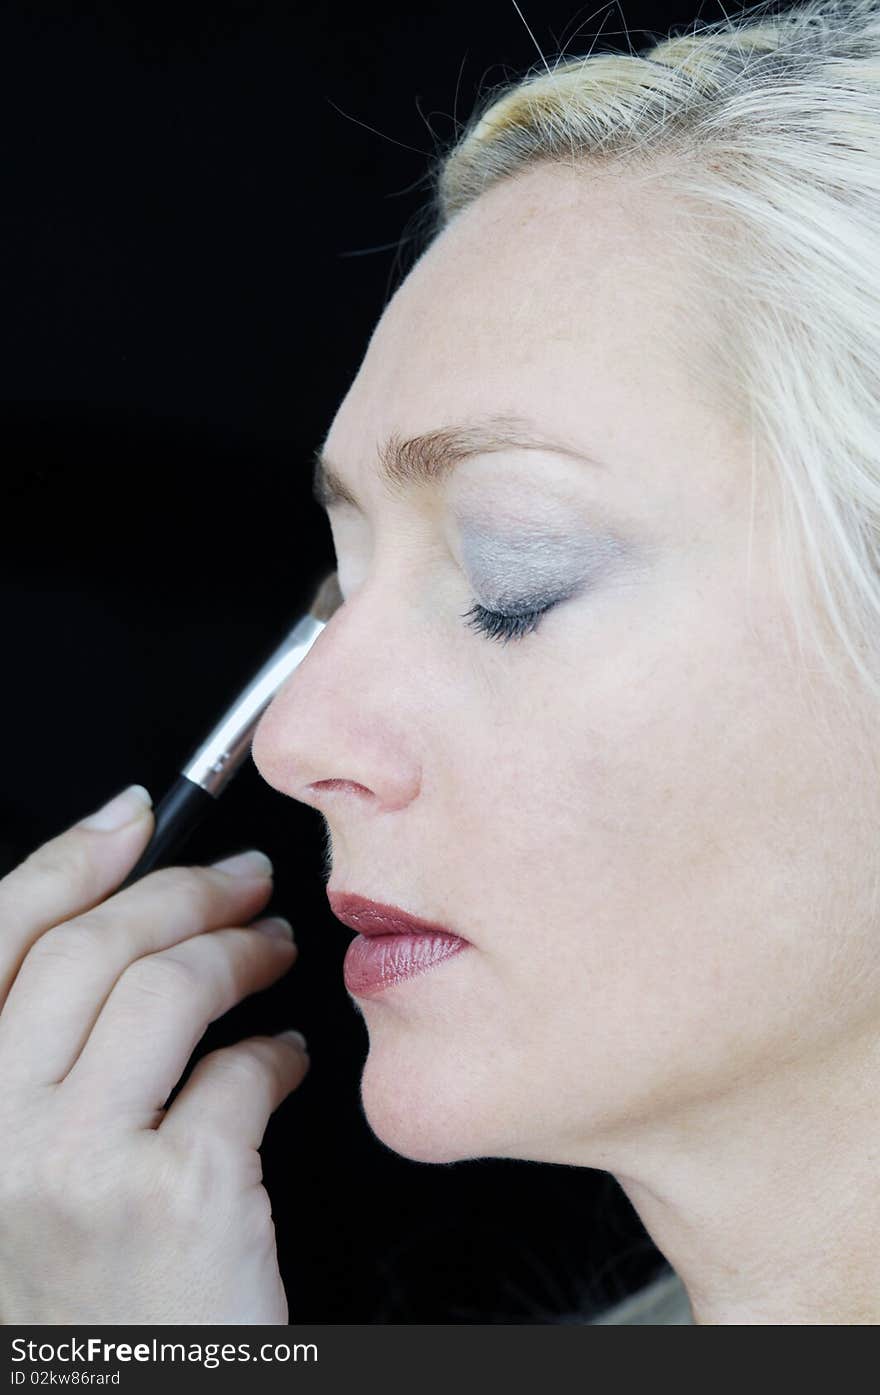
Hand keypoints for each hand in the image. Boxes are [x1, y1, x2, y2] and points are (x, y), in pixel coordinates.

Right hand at [0, 785, 308, 1324]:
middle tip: (244, 880)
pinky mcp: (176, 1196)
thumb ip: (47, 1064)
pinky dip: (279, 1051)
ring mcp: (78, 1166)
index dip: (69, 859)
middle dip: (183, 889)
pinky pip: (242, 1070)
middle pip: (91, 947)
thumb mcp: (22, 1176)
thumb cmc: (90, 1306)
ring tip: (276, 948)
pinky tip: (287, 1062)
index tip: (132, 817)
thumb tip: (118, 932)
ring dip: (240, 949)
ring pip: (167, 986)